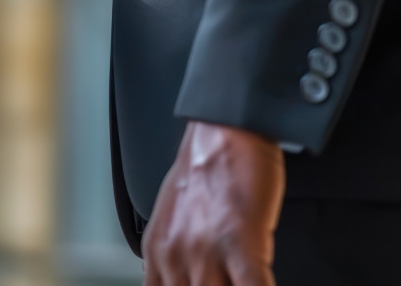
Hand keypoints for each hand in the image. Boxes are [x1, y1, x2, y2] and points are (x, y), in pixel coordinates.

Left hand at [143, 121, 284, 285]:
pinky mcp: (241, 244)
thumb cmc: (205, 169)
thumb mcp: (173, 216)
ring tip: (243, 282)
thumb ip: (176, 254)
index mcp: (157, 251)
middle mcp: (176, 256)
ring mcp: (207, 252)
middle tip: (224, 281)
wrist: (225, 130)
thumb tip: (184, 279)